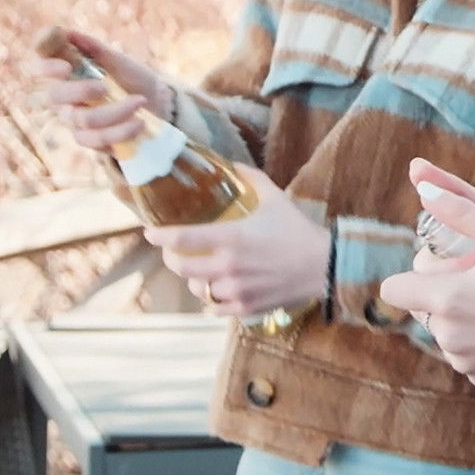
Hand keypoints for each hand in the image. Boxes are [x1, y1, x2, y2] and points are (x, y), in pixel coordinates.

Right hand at [27, 29, 172, 150]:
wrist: (158, 101)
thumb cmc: (131, 77)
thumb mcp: (117, 60)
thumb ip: (93, 48)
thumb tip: (68, 33)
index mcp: (67, 75)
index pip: (40, 68)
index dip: (46, 67)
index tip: (66, 66)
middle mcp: (65, 100)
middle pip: (54, 98)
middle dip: (80, 91)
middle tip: (105, 87)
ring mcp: (77, 122)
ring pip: (82, 121)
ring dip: (114, 111)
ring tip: (139, 102)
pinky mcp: (92, 142)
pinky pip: (96, 140)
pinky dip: (121, 131)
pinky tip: (139, 123)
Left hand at [145, 166, 329, 317]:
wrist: (325, 265)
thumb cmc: (299, 230)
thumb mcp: (275, 198)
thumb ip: (251, 179)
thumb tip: (234, 165)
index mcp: (231, 237)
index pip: (182, 237)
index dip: (160, 236)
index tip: (150, 233)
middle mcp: (228, 266)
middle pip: (182, 268)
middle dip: (172, 260)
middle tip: (173, 254)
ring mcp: (236, 290)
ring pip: (198, 290)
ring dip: (195, 281)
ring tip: (200, 274)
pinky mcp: (246, 307)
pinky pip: (216, 309)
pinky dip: (212, 302)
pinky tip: (216, 295)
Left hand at [381, 181, 474, 388]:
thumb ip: (460, 210)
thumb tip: (423, 188)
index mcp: (446, 299)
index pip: (394, 288)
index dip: (415, 273)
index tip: (448, 265)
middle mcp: (447, 335)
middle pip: (424, 308)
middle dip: (444, 293)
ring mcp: (464, 361)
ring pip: (446, 332)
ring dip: (462, 318)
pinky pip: (468, 354)